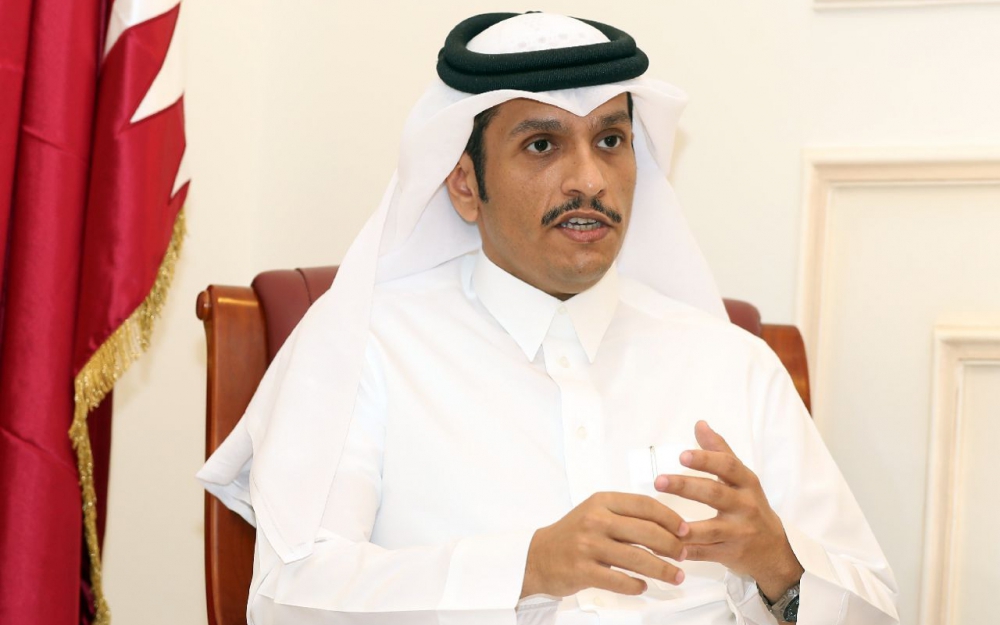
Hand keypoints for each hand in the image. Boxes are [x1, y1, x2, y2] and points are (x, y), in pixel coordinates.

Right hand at [520, 492, 688, 597]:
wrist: (538, 556)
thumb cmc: (573, 534)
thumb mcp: (596, 513)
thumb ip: (626, 516)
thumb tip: (668, 527)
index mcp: (602, 501)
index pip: (644, 505)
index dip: (670, 518)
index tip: (685, 530)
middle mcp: (595, 520)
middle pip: (645, 531)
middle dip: (671, 545)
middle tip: (684, 555)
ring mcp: (588, 545)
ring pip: (637, 558)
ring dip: (662, 570)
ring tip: (676, 576)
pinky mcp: (582, 570)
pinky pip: (619, 580)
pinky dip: (636, 585)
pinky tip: (643, 586)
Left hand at [654, 421, 802, 600]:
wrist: (774, 551)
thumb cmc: (750, 506)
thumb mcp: (742, 478)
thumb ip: (719, 451)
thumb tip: (699, 424)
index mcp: (746, 483)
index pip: (728, 466)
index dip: (706, 459)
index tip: (682, 455)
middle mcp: (745, 506)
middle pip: (715, 494)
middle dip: (686, 486)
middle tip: (659, 480)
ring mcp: (739, 533)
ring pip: (710, 529)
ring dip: (683, 526)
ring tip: (659, 520)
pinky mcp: (731, 555)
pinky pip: (705, 553)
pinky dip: (685, 551)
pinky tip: (663, 547)